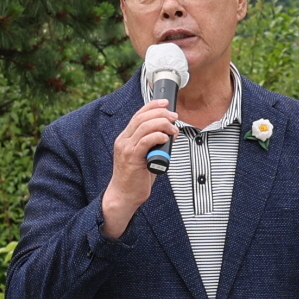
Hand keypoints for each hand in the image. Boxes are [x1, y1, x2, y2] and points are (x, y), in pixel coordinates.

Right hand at [101, 99, 180, 238]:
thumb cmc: (135, 179)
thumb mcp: (144, 156)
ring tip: (173, 129)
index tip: (165, 103)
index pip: (138, 115)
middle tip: (174, 117)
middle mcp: (123, 140)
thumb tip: (168, 134)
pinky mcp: (132, 158)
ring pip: (144, 126)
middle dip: (161, 113)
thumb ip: (152, 144)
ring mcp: (126, 148)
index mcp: (125, 138)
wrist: (124, 195)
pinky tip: (165, 138)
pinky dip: (157, 136)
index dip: (152, 106)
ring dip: (162, 124)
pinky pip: (145, 141)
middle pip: (142, 117)